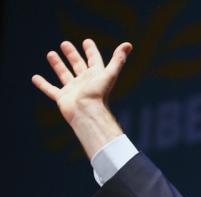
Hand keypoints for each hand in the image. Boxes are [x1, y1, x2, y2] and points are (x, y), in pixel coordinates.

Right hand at [31, 39, 132, 158]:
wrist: (87, 113)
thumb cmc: (98, 94)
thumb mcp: (109, 74)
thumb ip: (118, 60)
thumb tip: (128, 44)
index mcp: (96, 76)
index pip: (94, 61)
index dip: (91, 51)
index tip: (87, 41)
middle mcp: (85, 82)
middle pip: (78, 65)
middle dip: (72, 55)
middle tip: (65, 44)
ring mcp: (73, 90)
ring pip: (64, 75)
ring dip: (58, 65)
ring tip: (51, 54)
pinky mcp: (63, 98)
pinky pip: (50, 90)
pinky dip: (43, 84)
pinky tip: (35, 78)